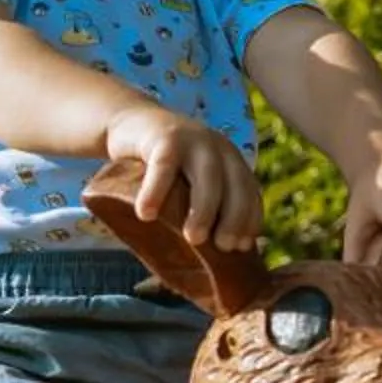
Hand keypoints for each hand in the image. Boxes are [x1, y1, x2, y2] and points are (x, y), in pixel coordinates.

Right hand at [104, 106, 262, 249]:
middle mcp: (219, 148)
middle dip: (234, 219)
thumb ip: (202, 205)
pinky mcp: (163, 137)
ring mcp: (193, 139)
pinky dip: (156, 191)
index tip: (242, 247)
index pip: (250, 192)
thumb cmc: (162, 167)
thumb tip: (210, 260)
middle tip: (222, 247)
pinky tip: (146, 215)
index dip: (250, 220)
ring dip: (204, 210)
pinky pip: (163, 166)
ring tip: (193, 239)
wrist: (131, 123)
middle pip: (236, 186)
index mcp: (231, 161)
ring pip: (208, 177)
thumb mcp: (188, 182)